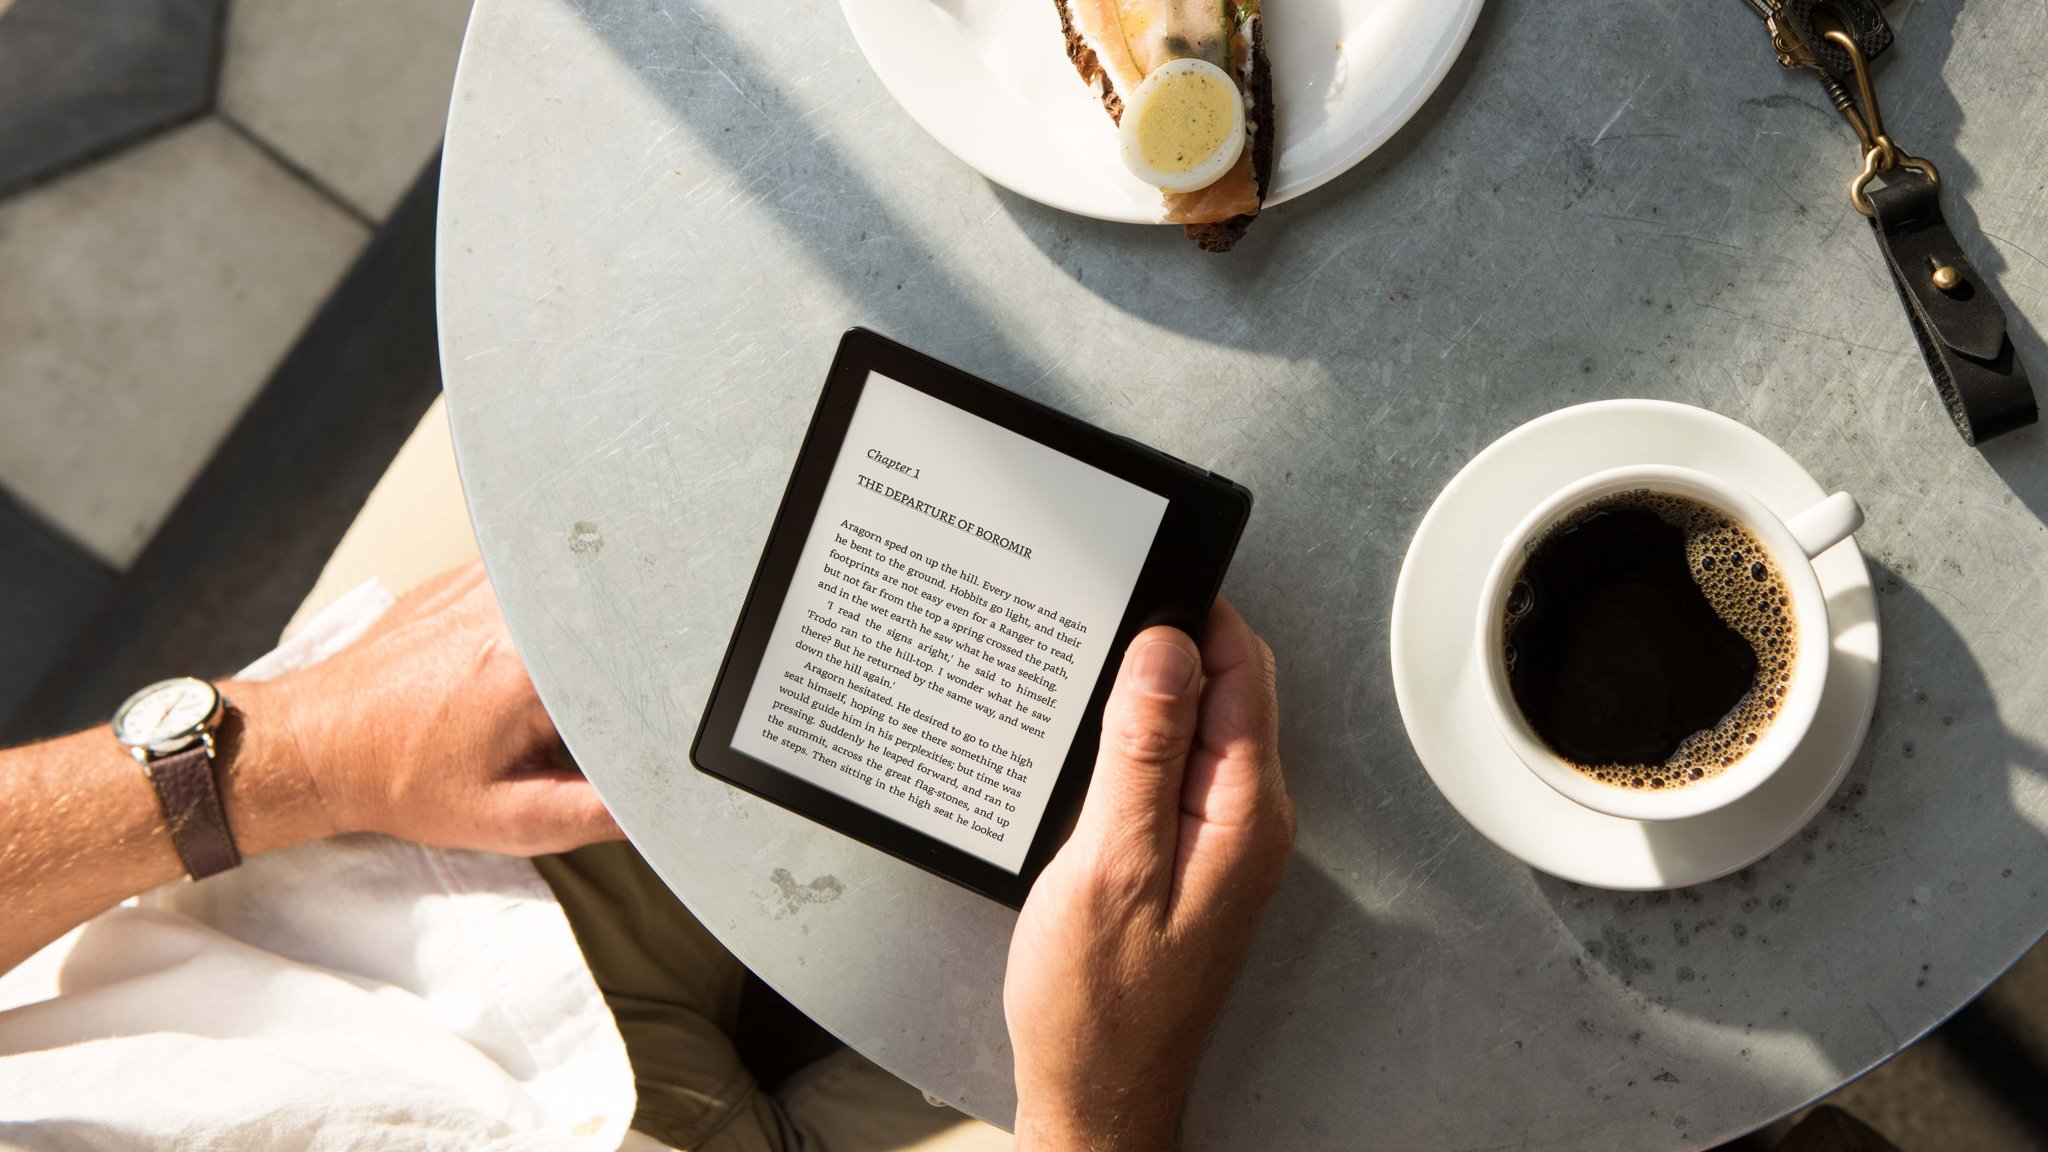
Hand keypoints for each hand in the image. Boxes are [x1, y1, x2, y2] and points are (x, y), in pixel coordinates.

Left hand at [240, 563, 623, 855]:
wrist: (320, 742)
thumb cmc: (398, 777)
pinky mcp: (472, 573)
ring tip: (514, 703)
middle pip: (608, 634)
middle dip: (601, 686)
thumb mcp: (507, 820)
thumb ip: (595, 812)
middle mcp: (512, 607)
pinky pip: (538, 592)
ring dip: (571, 653)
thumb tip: (654, 803)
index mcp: (530, 665)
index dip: (639, 709)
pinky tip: (495, 672)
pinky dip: (538, 629)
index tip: (615, 739)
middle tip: (553, 731)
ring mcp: (490, 579)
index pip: (632, 670)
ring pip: (576, 608)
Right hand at [1005, 598, 1294, 1150]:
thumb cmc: (1098, 1005)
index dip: (1192, 614)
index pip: (1242, 670)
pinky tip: (1082, 750)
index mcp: (1246, 812)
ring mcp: (1217, 836)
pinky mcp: (1183, 853)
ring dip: (1139, 695)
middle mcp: (1247, 817)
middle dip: (1162, 646)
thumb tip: (1165, 647)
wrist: (1093, 1091)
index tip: (1133, 583)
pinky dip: (1126, 743)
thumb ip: (1142, 751)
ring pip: (1189, 725)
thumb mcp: (1109, 864)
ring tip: (1075, 688)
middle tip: (1089, 631)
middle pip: (1221, 688)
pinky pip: (1166, 768)